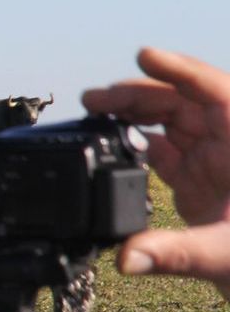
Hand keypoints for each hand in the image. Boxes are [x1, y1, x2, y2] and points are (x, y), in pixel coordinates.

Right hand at [83, 47, 229, 299]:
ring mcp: (212, 163)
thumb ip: (177, 253)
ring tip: (94, 113)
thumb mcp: (228, 253)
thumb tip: (126, 256)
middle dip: (138, 94)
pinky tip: (111, 145)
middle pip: (182, 102)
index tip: (143, 56)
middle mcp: (228, 146)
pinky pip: (164, 152)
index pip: (215, 90)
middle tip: (94, 99)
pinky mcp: (197, 184)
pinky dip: (137, 145)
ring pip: (170, 123)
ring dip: (132, 115)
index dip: (179, 70)